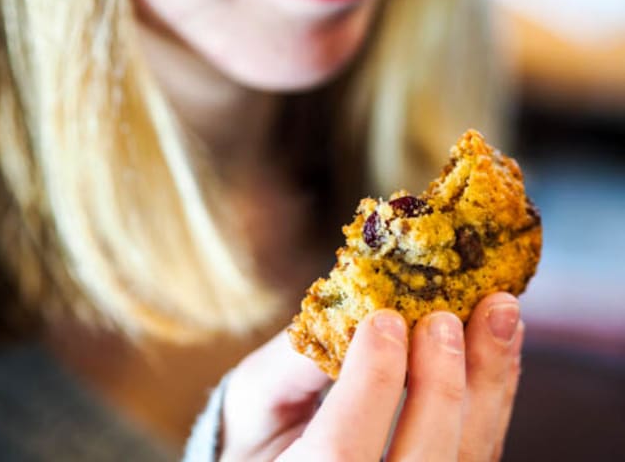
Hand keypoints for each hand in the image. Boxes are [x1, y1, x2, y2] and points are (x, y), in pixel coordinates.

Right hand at [220, 293, 523, 460]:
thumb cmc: (258, 442)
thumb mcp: (254, 405)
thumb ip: (291, 365)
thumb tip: (349, 307)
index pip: (342, 452)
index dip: (373, 382)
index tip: (384, 318)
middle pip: (424, 460)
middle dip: (441, 382)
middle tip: (446, 316)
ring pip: (468, 457)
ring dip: (489, 382)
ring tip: (500, 315)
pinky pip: (481, 451)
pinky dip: (495, 396)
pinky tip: (499, 348)